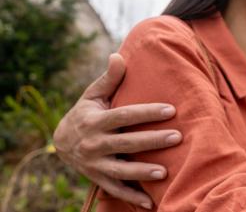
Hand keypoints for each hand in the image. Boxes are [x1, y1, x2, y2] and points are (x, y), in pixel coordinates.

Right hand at [53, 54, 181, 208]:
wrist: (60, 142)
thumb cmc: (86, 112)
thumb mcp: (93, 95)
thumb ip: (109, 78)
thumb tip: (118, 55)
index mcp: (95, 121)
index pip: (125, 116)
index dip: (148, 112)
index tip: (171, 109)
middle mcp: (94, 143)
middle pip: (127, 143)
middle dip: (153, 140)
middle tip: (178, 136)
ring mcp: (95, 163)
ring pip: (121, 169)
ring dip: (142, 172)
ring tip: (165, 172)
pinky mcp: (98, 178)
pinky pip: (116, 189)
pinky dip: (132, 197)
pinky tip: (151, 202)